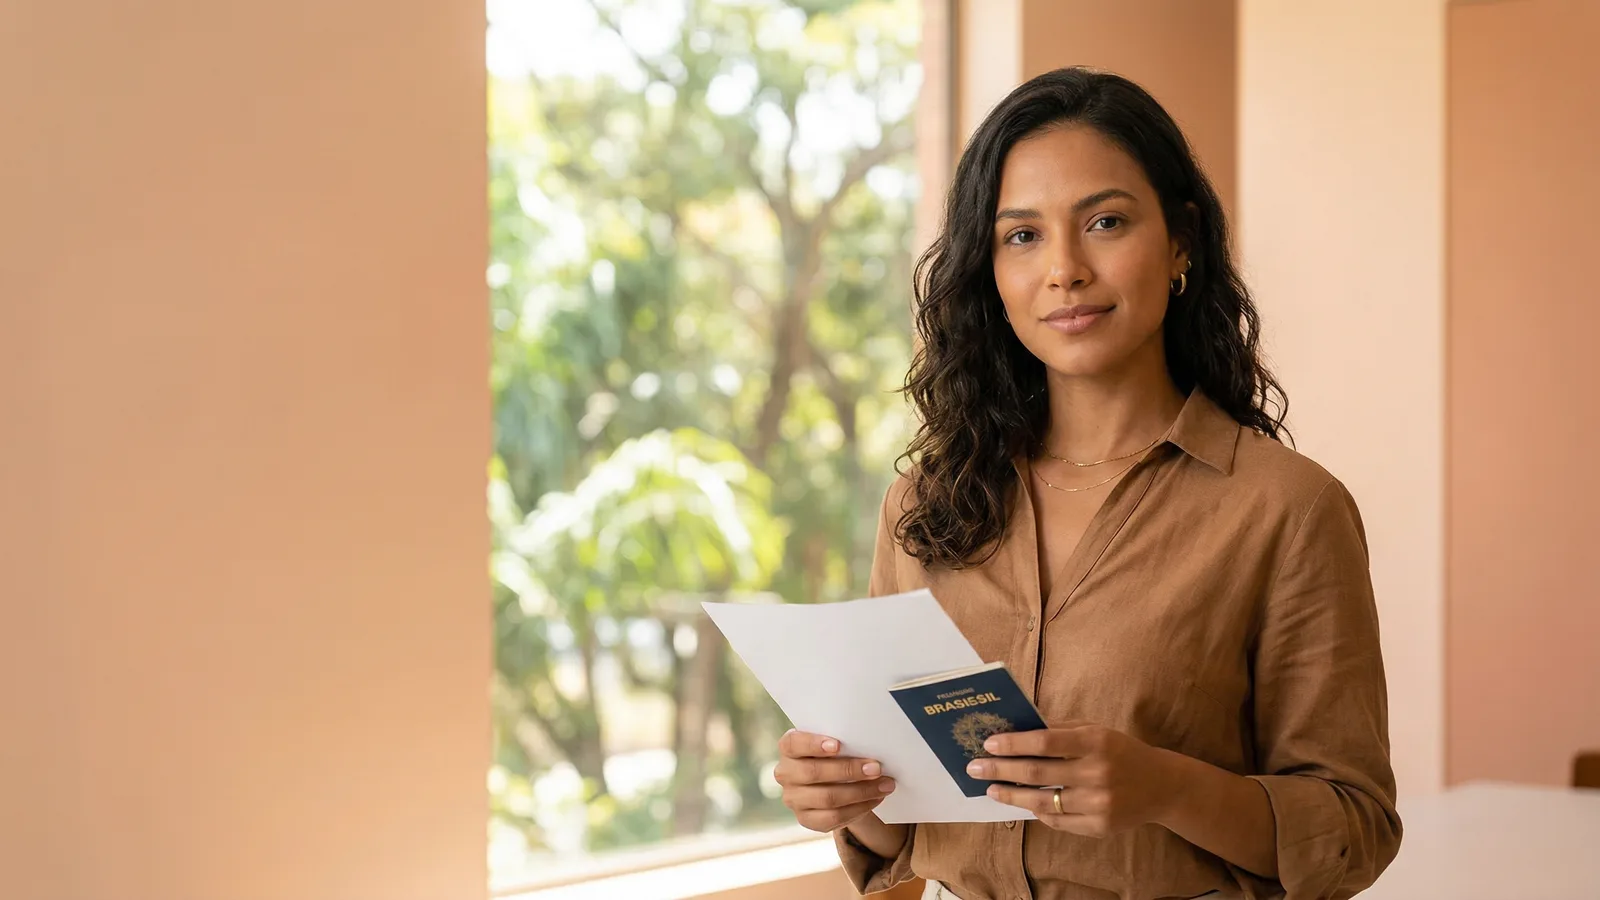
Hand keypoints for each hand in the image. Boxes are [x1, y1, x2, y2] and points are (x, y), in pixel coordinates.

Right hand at [773, 729, 896, 832]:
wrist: (831, 781)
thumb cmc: (835, 754)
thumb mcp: (834, 743)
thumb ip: (844, 742)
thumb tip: (872, 745)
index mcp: (789, 748)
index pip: (794, 743)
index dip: (813, 744)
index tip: (838, 745)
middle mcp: (785, 773)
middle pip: (813, 772)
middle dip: (849, 770)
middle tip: (876, 768)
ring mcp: (793, 799)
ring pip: (827, 798)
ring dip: (860, 792)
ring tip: (884, 785)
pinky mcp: (806, 819)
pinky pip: (833, 818)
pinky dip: (859, 808)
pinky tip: (875, 799)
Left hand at [966, 722, 1177, 837]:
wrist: (1161, 785)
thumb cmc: (1119, 750)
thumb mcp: (1094, 730)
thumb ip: (1058, 729)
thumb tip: (1014, 728)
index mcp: (1095, 741)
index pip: (1044, 742)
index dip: (1012, 743)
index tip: (987, 743)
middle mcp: (1097, 772)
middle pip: (1037, 772)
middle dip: (1000, 769)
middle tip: (975, 768)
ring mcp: (1099, 803)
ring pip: (1042, 801)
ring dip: (1011, 795)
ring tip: (991, 789)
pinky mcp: (1100, 827)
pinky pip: (1057, 821)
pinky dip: (1036, 812)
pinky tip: (1022, 803)